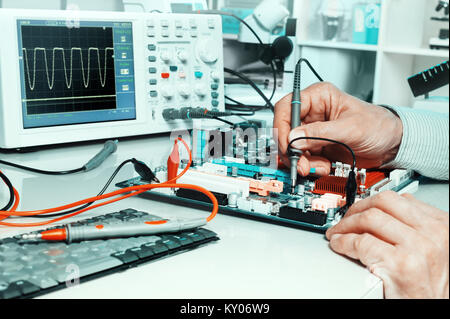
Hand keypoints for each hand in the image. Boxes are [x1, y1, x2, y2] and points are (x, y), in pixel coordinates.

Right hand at [273, 82, 403, 175]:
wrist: (392, 145)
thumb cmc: (379, 126)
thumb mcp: (350, 128)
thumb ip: (320, 133)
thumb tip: (294, 138)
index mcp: (319, 97)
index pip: (287, 107)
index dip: (282, 126)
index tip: (287, 144)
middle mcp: (312, 114)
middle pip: (286, 130)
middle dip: (292, 149)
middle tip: (301, 163)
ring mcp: (313, 131)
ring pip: (292, 147)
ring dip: (303, 161)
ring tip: (320, 166)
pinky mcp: (316, 147)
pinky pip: (303, 158)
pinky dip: (310, 166)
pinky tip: (323, 167)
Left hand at [326, 191, 448, 298]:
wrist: (433, 308)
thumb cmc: (431, 286)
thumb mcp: (432, 249)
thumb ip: (415, 226)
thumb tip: (390, 209)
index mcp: (441, 225)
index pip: (399, 199)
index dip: (371, 202)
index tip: (358, 209)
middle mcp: (433, 233)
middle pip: (383, 202)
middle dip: (357, 208)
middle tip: (344, 220)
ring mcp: (418, 247)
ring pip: (370, 218)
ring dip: (346, 225)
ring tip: (338, 233)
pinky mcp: (400, 265)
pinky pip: (361, 242)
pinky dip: (343, 242)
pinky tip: (339, 245)